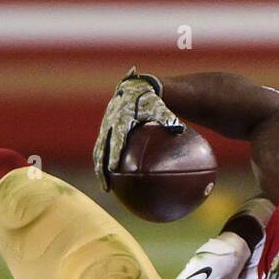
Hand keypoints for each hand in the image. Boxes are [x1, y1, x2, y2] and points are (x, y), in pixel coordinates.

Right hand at [93, 68, 184, 189]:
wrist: (132, 90)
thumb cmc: (149, 101)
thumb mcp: (158, 106)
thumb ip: (167, 117)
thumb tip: (180, 128)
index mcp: (121, 119)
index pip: (116, 139)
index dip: (114, 153)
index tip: (114, 168)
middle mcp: (109, 125)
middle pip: (102, 150)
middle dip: (102, 168)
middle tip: (106, 186)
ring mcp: (105, 129)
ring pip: (98, 152)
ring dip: (100, 170)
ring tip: (106, 188)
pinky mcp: (104, 133)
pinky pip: (101, 151)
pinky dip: (103, 165)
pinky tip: (112, 181)